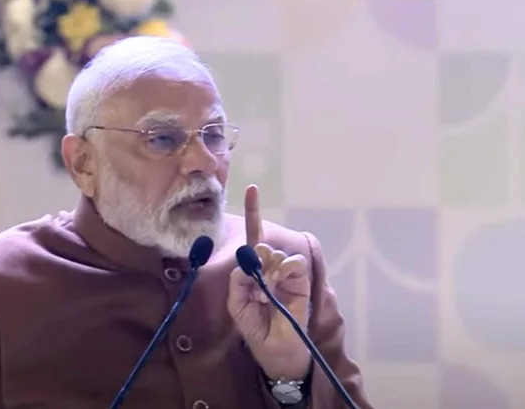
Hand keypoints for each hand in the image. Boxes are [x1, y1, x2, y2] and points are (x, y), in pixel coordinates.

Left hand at [226, 184, 311, 379]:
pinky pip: (293, 264)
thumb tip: (249, 260)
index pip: (253, 238)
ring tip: (267, 293)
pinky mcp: (301, 282)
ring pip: (275, 254)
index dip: (253, 213)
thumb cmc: (256, 329)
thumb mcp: (237, 305)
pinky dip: (284, 269)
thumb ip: (238, 281)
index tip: (252, 188)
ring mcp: (286, 274)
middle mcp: (271, 268)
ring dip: (267, 270)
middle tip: (257, 284)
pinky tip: (278, 283)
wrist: (277, 351)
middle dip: (254, 259)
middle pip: (261, 244)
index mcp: (254, 271)